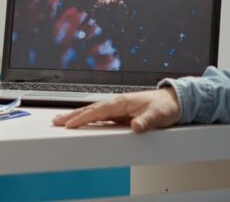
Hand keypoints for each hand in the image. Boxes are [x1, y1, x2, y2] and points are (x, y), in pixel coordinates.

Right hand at [52, 87, 180, 132]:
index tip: (70, 124)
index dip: (83, 117)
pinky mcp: (120, 114)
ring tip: (62, 121)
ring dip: (77, 116)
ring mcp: (118, 109)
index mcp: (122, 102)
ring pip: (93, 113)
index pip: (98, 110)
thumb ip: (146, 121)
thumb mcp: (157, 115)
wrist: (173, 101)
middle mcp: (117, 104)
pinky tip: (81, 124)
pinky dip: (88, 119)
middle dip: (73, 115)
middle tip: (57, 121)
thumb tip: (136, 127)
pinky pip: (100, 117)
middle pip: (91, 110)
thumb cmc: (165, 106)